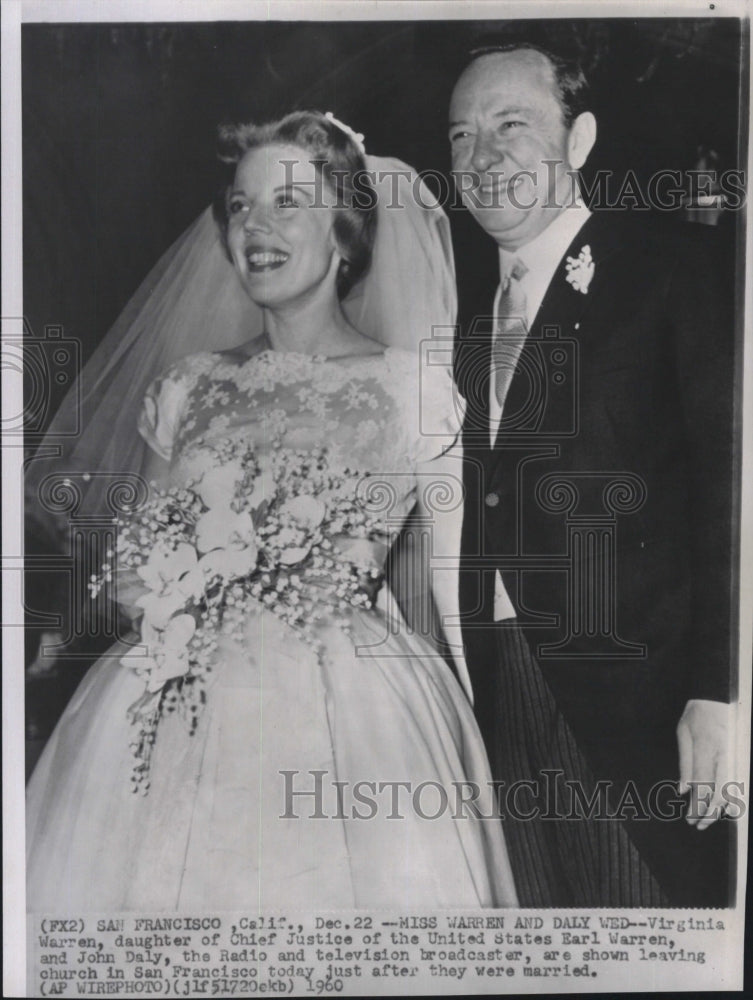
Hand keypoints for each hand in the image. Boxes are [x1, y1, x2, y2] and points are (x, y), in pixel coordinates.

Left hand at [677, 699, 733, 829]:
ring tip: (707, 821)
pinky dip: (732, 799)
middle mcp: (724, 756)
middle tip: (696, 825)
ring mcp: (734, 758)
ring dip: (720, 809)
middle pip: (719, 792)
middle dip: (708, 813)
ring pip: (731, 790)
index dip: (697, 805)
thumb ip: (684, 763)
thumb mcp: (683, 733)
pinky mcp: (739, 759)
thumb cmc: (697, 715)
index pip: (703, 784)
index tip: (689, 817)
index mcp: (707, 748)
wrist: (717, 699)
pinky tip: (726, 810)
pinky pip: (737, 783)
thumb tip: (682, 790)